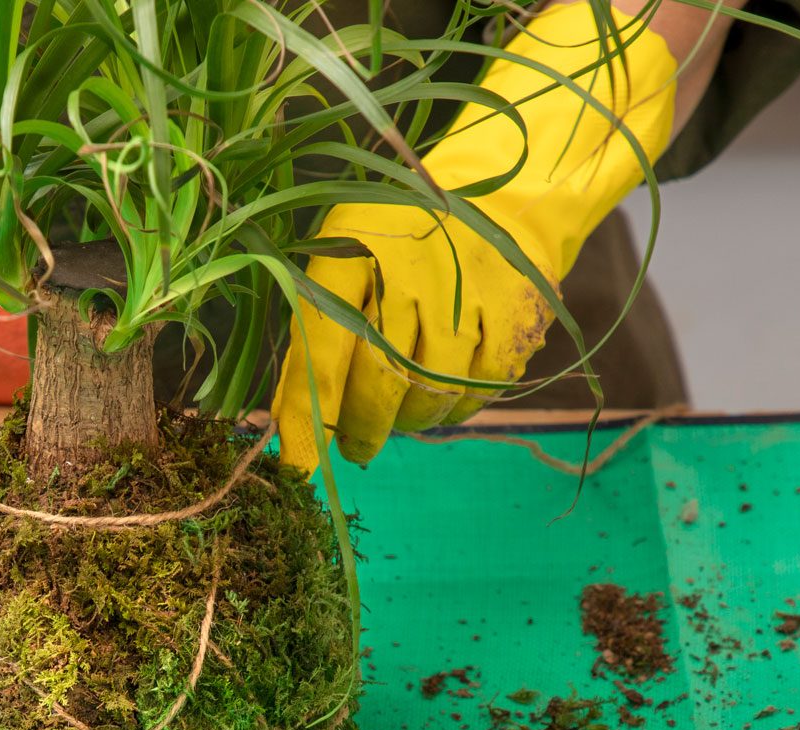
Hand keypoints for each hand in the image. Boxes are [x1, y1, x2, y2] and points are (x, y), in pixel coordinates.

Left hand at [274, 1, 677, 471]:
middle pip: (378, 383)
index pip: (321, 352)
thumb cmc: (400, 239)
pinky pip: (478, 391)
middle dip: (361, 432)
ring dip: (409, 421)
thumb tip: (285, 423)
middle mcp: (410, 272)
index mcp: (352, 254)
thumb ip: (313, 339)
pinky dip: (455, 408)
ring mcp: (468, 293)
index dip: (308, 419)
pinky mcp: (514, 314)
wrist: (503, 191)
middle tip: (356, 448)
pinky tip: (443, 395)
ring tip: (400, 413)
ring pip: (429, 396)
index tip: (297, 467)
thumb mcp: (342, 263)